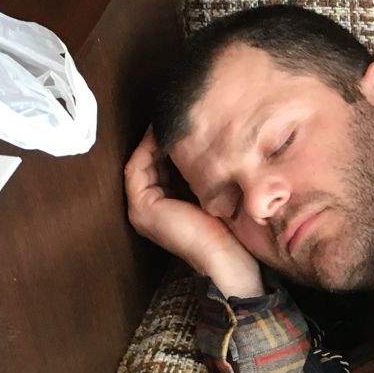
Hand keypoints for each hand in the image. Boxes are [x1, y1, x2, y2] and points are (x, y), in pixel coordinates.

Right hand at [124, 128, 263, 296]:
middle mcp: (152, 208)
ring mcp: (143, 208)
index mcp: (170, 207)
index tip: (191, 119)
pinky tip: (165, 131)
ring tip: (172, 115)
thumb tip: (222, 142)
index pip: (167, 166)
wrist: (232, 262)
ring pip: (144, 162)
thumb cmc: (235, 232)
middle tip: (179, 110)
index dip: (176, 141)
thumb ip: (214, 174)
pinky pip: (138, 168)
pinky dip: (148, 148)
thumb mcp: (223, 195)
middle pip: (154, 162)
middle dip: (166, 137)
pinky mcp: (142, 207)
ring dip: (156, 138)